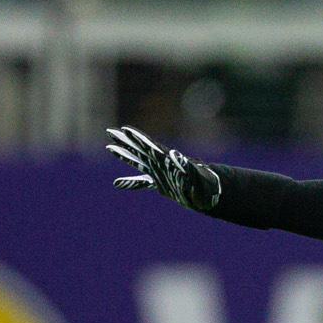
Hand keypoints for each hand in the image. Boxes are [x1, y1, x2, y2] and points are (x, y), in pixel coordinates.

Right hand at [106, 126, 222, 212]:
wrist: (212, 194)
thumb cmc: (205, 185)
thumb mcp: (196, 175)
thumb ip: (184, 165)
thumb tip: (175, 154)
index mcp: (168, 160)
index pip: (149, 146)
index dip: (137, 138)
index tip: (125, 129)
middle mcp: (162, 163)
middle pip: (140, 149)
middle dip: (126, 141)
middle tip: (110, 131)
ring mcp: (161, 172)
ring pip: (138, 161)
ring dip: (125, 155)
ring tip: (110, 147)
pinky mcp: (162, 183)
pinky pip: (143, 182)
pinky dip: (132, 182)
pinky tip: (118, 184)